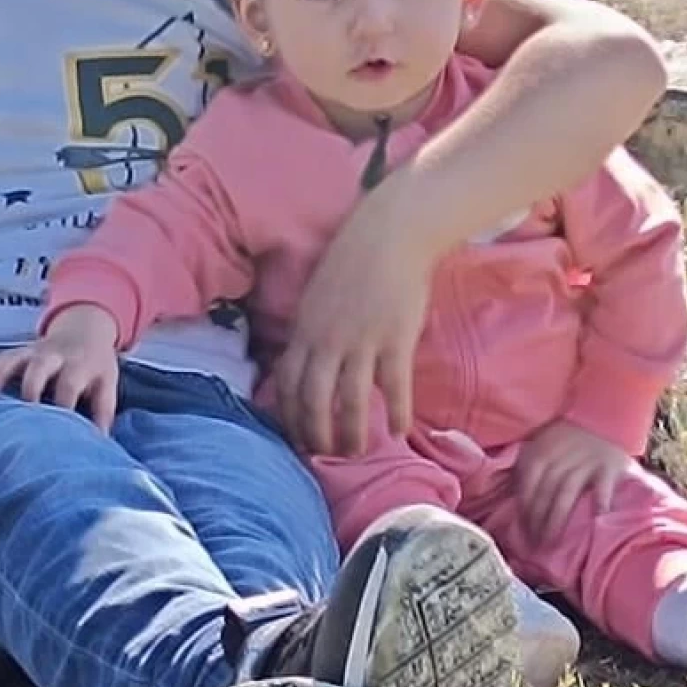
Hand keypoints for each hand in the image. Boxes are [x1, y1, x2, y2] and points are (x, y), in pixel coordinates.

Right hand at [0, 306, 121, 429]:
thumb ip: (102, 413)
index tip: (55, 431)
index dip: (62, 405)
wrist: (84, 331)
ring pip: (9, 360)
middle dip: (28, 388)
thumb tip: (99, 444)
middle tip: (18, 415)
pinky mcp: (14, 353)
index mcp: (78, 366)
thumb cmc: (94, 369)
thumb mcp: (106, 385)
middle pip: (38, 368)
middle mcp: (52, 357)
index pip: (69, 385)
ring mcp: (30, 353)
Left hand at [270, 177, 433, 453]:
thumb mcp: (318, 296)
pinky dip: (396, 412)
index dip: (288, 416)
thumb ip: (312, 331)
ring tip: (358, 451)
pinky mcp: (395, 339)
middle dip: (316, 434)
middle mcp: (327, 340)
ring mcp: (361, 341)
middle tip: (324, 454)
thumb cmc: (354, 260)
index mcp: (304, 329)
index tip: (295, 436)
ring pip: (350, 401)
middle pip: (313, 400)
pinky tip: (399, 429)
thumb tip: (308, 365)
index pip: (286, 383)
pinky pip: (393, 386)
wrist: (392, 232)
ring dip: (352, 433)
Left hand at [514, 419, 638, 546]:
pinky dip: (599, 502)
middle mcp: (563, 451)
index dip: (524, 507)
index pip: (528, 480)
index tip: (522, 531)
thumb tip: (511, 499)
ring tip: (552, 540)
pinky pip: (602, 486)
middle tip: (535, 544)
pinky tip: (595, 520)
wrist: (608, 421)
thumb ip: (531, 470)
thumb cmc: (571, 446)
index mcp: (543, 447)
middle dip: (538, 519)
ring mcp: (587, 457)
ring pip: (566, 491)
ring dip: (557, 518)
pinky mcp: (609, 464)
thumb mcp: (547, 448)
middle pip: (545, 489)